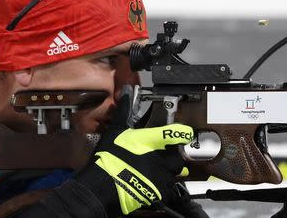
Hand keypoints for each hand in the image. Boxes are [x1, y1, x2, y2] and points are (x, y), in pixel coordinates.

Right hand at [95, 86, 193, 215]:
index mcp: (152, 140)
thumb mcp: (115, 131)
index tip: (185, 133)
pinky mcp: (160, 192)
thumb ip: (124, 111)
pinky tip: (157, 186)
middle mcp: (162, 158)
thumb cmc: (108, 157)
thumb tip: (126, 93)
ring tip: (162, 171)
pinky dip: (167, 188)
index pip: (175, 133)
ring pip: (177, 173)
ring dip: (172, 171)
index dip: (183, 133)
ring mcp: (162, 176)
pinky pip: (171, 189)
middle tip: (166, 156)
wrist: (101, 187)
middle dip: (174, 155)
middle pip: (179, 155)